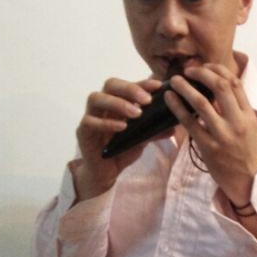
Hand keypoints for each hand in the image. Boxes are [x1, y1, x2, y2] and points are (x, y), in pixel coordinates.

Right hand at [74, 77, 168, 199]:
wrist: (106, 172)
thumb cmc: (122, 151)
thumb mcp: (142, 140)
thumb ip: (154, 131)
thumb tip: (173, 126)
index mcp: (117, 102)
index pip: (128, 86)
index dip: (143, 83)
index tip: (159, 86)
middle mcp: (102, 105)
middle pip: (110, 85)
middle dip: (130, 89)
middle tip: (147, 100)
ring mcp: (90, 116)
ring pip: (96, 98)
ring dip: (118, 103)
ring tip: (136, 113)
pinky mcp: (82, 131)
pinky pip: (90, 121)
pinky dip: (106, 123)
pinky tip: (122, 127)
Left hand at [163, 63, 256, 206]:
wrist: (246, 180)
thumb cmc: (245, 151)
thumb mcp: (249, 127)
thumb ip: (236, 107)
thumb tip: (217, 85)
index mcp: (248, 115)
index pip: (234, 83)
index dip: (218, 70)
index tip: (205, 67)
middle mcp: (237, 123)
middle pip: (220, 86)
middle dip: (202, 73)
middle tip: (188, 70)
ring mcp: (222, 135)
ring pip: (202, 102)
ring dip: (185, 87)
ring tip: (175, 80)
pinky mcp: (208, 147)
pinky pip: (189, 122)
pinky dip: (177, 107)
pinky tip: (169, 98)